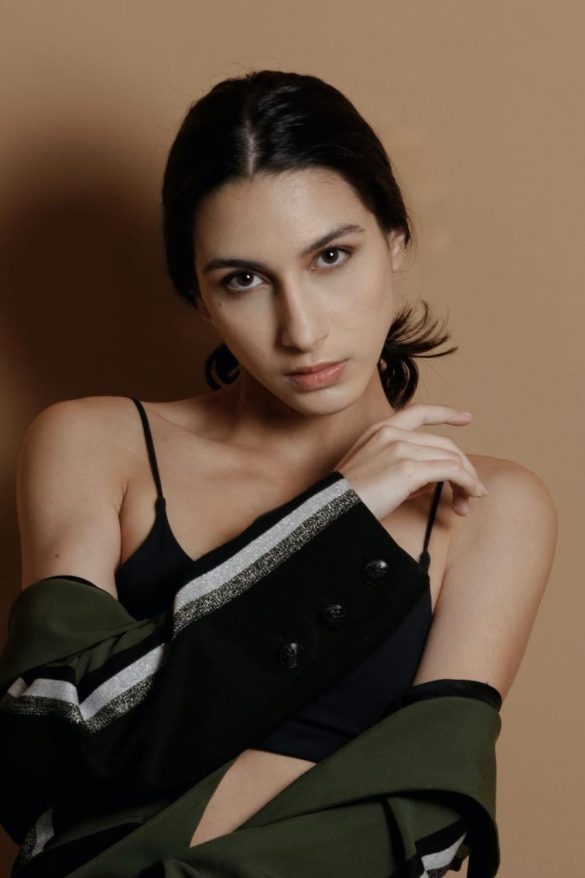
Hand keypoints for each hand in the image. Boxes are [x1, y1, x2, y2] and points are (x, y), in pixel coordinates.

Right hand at [333, 404, 486, 519]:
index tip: (466, 419)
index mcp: (380, 429)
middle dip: (464, 467)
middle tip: (472, 490)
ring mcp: (401, 448)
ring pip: (451, 458)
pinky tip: (467, 496)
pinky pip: (451, 471)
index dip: (446, 414)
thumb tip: (435, 478)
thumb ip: (403, 464)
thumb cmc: (349, 497)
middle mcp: (392, 433)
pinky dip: (465, 483)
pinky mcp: (409, 468)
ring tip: (468, 501)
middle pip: (444, 444)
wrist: (333, 508)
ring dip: (466, 480)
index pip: (419, 412)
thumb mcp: (374, 469)